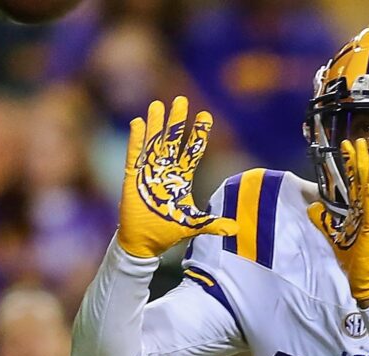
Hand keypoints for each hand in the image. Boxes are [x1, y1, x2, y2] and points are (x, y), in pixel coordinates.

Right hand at [117, 96, 237, 257]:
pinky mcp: (133, 178)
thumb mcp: (192, 224)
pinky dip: (136, 140)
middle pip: (173, 140)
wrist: (143, 242)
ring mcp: (149, 172)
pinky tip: (138, 123)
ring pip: (154, 143)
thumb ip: (213, 224)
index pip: (192, 151)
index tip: (205, 115)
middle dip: (177, 121)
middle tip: (182, 100)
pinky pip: (134, 155)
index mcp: (181, 177)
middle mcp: (166, 170)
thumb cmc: (167, 230)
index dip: (199, 134)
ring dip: (156, 125)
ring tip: (158, 105)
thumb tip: (235, 229)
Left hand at [307, 138, 368, 305]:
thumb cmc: (351, 258)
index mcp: (355, 211)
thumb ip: (322, 220)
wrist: (362, 277)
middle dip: (357, 161)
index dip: (348, 165)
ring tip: (368, 152)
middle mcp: (363, 211)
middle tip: (356, 141)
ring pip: (368, 188)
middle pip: (360, 180)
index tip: (344, 148)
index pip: (350, 183)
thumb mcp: (331, 234)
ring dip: (367, 170)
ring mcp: (368, 217)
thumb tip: (312, 206)